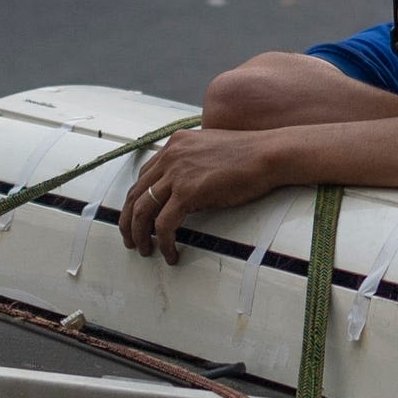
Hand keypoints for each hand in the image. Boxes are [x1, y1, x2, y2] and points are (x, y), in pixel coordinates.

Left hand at [118, 129, 285, 264]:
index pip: (143, 176)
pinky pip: (163, 223)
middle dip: (128, 220)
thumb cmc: (250, 155)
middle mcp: (170, 155)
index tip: (137, 218)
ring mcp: (177, 172)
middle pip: (135, 193)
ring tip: (144, 250)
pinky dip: (163, 242)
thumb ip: (193, 164)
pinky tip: (170, 253)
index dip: (136, 200)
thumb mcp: (212, 151)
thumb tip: (186, 191)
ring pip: (141, 210)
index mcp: (175, 144)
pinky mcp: (187, 191)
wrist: (268, 154)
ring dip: (138, 234)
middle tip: (131, 239)